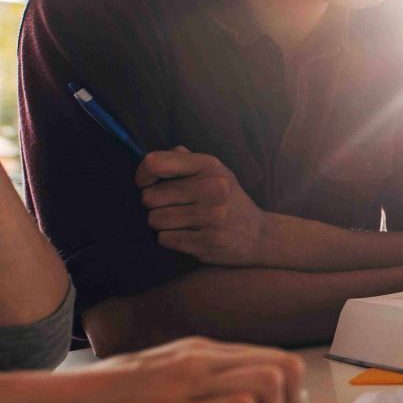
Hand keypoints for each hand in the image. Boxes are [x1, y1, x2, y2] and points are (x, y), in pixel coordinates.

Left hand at [137, 147, 272, 264]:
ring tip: (182, 223)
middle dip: (156, 205)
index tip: (147, 184)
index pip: (155, 163)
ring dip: (162, 225)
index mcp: (210, 166)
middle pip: (150, 197)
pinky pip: (165, 239)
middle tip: (175, 208)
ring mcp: (212, 216)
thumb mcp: (214, 172)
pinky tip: (189, 236)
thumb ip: (183, 160)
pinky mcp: (208, 241)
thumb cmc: (227, 200)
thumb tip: (152, 160)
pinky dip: (171, 240)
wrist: (260, 235)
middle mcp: (213, 188)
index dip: (143, 175)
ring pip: (155, 220)